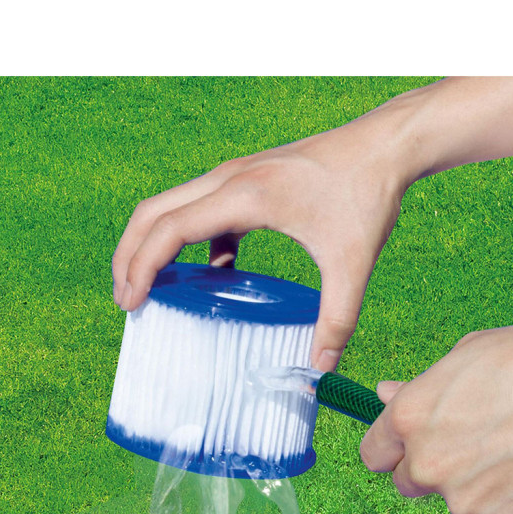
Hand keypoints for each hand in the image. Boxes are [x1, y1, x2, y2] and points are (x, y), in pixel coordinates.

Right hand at [111, 122, 407, 371]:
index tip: (130, 302)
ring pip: (173, 206)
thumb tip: (320, 368)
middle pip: (154, 212)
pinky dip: (195, 241)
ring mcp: (237, 174)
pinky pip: (204, 209)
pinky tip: (217, 274)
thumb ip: (337, 319)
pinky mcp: (250, 178)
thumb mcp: (352, 264)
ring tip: (154, 289)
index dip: (141, 266)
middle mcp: (230, 178)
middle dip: (130, 255)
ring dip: (156, 244)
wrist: (385, 145)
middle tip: (127, 300)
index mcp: (245, 195)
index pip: (170, 229)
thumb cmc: (368, 193)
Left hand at [359, 326, 512, 513]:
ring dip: (479, 484)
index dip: (392, 450)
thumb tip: (385, 394)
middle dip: (432, 470)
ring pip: (459, 500)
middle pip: (408, 483)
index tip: (409, 447)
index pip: (374, 453)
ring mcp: (462, 500)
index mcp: (410, 418)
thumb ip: (423, 386)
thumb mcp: (471, 355)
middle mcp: (426, 464)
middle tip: (477, 444)